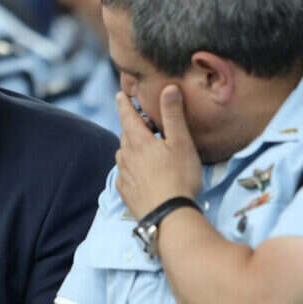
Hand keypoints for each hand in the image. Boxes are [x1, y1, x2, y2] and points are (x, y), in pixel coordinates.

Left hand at [116, 87, 201, 218]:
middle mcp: (126, 157)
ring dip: (129, 148)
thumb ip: (173, 114)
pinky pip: (123, 175)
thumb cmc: (179, 177)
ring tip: (140, 148)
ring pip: (123, 155)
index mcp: (139, 141)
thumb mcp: (181, 142)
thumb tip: (168, 87)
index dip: (124, 104)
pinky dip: (129, 169)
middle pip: (125, 135)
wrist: (168, 216)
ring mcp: (124, 176)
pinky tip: (138, 173)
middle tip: (140, 123)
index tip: (121, 95)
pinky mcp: (126, 193)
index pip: (127, 116)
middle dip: (131, 126)